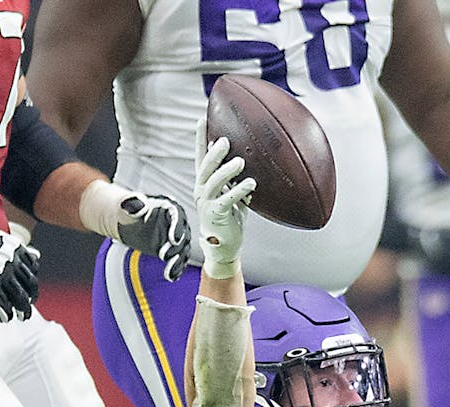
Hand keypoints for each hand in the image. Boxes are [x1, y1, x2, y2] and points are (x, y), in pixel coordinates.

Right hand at [0, 229, 40, 321]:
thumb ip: (16, 249)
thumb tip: (36, 255)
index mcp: (16, 249)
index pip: (33, 268)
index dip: (32, 279)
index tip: (30, 285)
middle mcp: (12, 263)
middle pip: (30, 284)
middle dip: (32, 296)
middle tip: (30, 303)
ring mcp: (2, 277)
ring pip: (20, 298)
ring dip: (24, 310)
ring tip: (23, 316)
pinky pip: (3, 306)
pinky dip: (6, 314)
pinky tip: (6, 318)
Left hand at [115, 192, 190, 281]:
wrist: (129, 220)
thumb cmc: (129, 209)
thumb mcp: (129, 205)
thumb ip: (133, 204)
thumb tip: (132, 203)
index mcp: (170, 208)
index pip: (177, 217)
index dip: (177, 228)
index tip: (174, 239)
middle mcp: (178, 223)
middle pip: (182, 236)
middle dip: (176, 247)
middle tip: (164, 255)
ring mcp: (177, 238)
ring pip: (182, 251)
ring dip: (177, 262)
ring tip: (170, 272)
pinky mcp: (173, 250)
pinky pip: (178, 261)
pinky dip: (175, 269)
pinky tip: (171, 277)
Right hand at [194, 134, 256, 279]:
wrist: (224, 245)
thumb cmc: (229, 218)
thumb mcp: (232, 194)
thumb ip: (235, 179)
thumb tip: (250, 159)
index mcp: (204, 182)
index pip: (200, 156)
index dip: (199, 138)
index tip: (201, 119)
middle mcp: (202, 190)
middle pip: (205, 166)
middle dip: (214, 152)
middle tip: (225, 140)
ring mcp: (206, 202)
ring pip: (213, 181)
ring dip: (227, 170)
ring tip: (240, 161)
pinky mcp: (216, 214)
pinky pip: (226, 200)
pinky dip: (239, 190)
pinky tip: (250, 183)